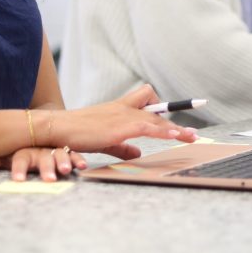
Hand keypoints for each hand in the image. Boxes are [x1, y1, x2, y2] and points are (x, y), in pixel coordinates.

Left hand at [0, 146, 87, 181]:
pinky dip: (77, 159)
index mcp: (24, 149)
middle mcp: (40, 148)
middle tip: (49, 180)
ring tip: (65, 171)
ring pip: (59, 154)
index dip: (18, 168)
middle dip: (45, 168)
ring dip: (63, 162)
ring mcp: (55, 148)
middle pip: (42, 157)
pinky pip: (74, 154)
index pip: (20, 157)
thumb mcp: (8, 155)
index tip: (18, 181)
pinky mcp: (68, 149)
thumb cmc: (23, 149)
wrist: (42, 125)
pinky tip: (82, 166)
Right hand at [49, 84, 197, 158]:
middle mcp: (124, 108)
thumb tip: (137, 153)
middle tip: (192, 134)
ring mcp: (123, 115)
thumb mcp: (105, 140)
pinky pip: (147, 126)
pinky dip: (162, 130)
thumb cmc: (78, 133)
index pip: (147, 99)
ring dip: (175, 129)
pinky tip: (174, 135)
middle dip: (175, 120)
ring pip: (155, 118)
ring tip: (192, 137)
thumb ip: (123, 147)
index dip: (162, 107)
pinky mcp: (120, 126)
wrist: (59, 127)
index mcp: (120, 108)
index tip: (178, 117)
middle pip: (156, 108)